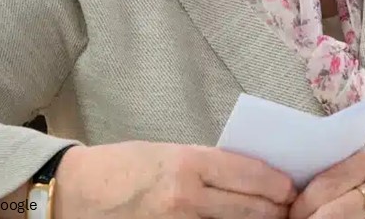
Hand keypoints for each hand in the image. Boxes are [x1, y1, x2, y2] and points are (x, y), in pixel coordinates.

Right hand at [52, 141, 296, 218]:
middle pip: (249, 208)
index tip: (290, 189)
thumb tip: (246, 173)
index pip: (250, 175)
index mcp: (188, 164)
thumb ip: (207, 164)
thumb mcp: (169, 153)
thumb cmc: (123, 167)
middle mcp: (186, 197)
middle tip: (288, 211)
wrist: (74, 192)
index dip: (277, 185)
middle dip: (274, 210)